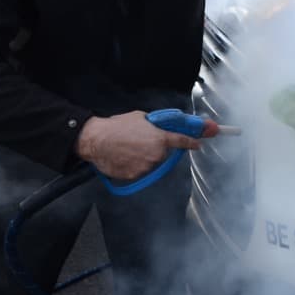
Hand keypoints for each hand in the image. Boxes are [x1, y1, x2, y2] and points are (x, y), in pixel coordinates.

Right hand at [75, 110, 202, 179]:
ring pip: (151, 162)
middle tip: (140, 141)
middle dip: (155, 148)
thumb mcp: (141, 118)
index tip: (198, 144)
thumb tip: (163, 127)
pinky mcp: (135, 176)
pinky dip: (134, 165)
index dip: (192, 142)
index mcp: (160, 138)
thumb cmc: (118, 126)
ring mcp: (146, 167)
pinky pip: (139, 170)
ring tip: (128, 148)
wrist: (96, 140)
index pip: (182, 141)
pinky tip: (123, 157)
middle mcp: (157, 155)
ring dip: (144, 157)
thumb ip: (156, 125)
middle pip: (163, 153)